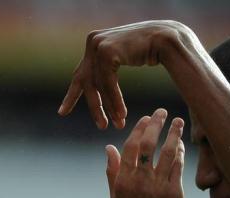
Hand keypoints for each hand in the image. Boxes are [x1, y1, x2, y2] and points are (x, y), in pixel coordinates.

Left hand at [58, 21, 193, 128]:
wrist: (167, 39)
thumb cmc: (150, 50)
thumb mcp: (122, 59)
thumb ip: (107, 70)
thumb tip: (99, 90)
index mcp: (94, 44)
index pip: (81, 74)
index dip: (72, 96)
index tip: (62, 113)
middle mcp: (93, 42)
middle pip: (88, 82)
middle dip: (95, 107)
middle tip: (101, 127)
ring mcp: (98, 45)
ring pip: (99, 86)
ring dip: (109, 108)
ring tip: (117, 124)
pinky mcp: (106, 51)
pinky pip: (107, 83)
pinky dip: (114, 101)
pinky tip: (121, 114)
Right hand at [106, 108, 184, 197]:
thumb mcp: (116, 196)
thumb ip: (112, 171)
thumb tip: (109, 147)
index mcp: (124, 180)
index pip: (130, 147)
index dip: (139, 129)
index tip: (146, 118)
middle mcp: (140, 181)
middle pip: (148, 145)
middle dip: (156, 124)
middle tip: (162, 112)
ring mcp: (158, 187)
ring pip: (167, 153)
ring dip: (173, 134)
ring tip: (178, 121)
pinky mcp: (174, 193)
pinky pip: (178, 167)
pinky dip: (180, 153)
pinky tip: (182, 144)